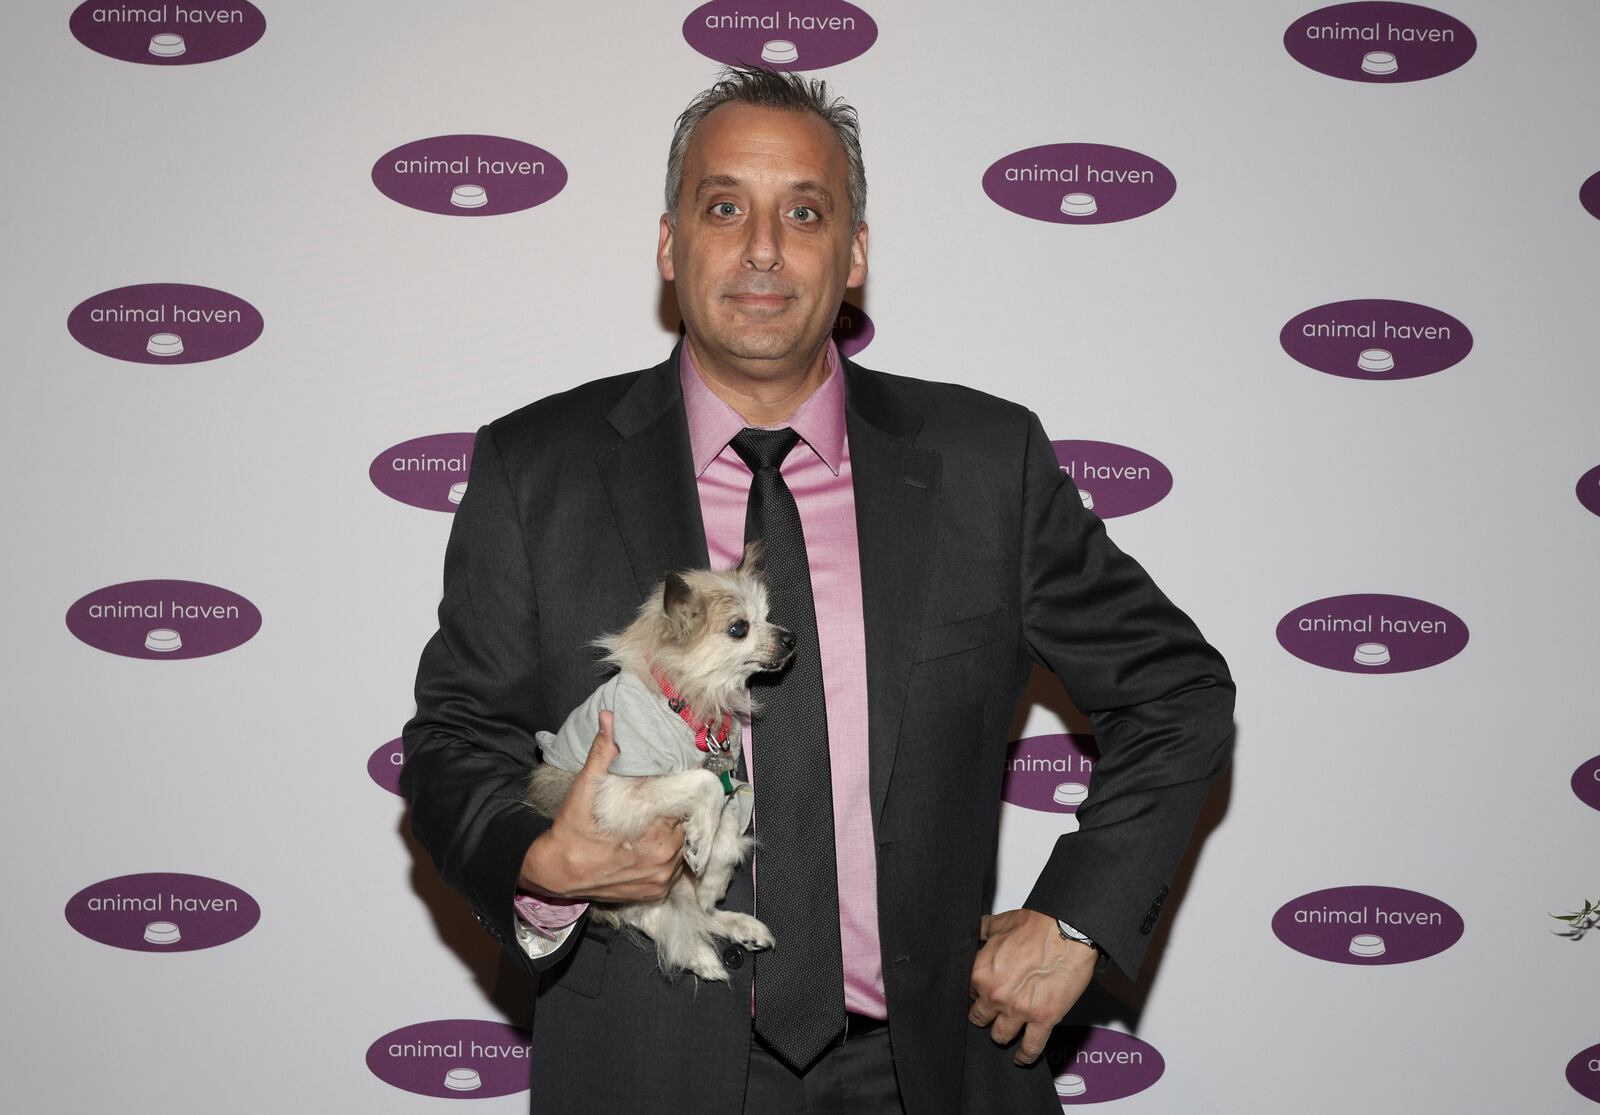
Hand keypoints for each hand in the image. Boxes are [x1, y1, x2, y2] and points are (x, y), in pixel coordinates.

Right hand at [519, 711, 685, 901]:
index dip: (678, 792)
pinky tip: (650, 841)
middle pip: (686, 826)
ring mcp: (661, 881)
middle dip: (675, 812)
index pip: (684, 808)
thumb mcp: (584, 791)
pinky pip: (674, 867)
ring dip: (673, 832)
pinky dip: (667, 854)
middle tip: (658, 799)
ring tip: (654, 819)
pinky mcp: (655, 893)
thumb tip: (609, 717)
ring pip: (682, 846)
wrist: (555, 873)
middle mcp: (665, 863)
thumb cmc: (571, 833)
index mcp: (656, 838)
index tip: (669, 782)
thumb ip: (601, 754)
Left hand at [968, 908, 1097, 1065]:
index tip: (983, 994)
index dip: (977, 993)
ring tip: (1006, 1031)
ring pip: (1000, 1036)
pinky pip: (1030, 1048)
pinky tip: (1021, 1058)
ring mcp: (1019, 1010)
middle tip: (994, 1012)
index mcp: (981, 972)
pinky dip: (1025, 1057)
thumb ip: (983, 931)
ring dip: (1002, 1033)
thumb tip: (975, 933)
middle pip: (980, 1018)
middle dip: (986, 1015)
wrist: (1068, 930)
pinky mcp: (1044, 1019)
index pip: (968, 994)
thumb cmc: (1038, 924)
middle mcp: (996, 995)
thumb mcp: (1001, 923)